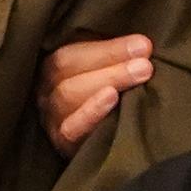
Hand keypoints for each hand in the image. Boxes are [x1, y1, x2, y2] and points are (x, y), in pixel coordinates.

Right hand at [39, 35, 152, 157]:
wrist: (105, 147)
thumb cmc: (106, 96)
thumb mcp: (105, 70)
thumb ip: (115, 55)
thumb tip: (142, 43)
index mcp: (53, 64)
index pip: (72, 50)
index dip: (108, 48)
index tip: (142, 45)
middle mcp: (45, 88)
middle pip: (66, 68)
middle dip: (110, 61)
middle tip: (145, 63)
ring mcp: (50, 116)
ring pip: (67, 95)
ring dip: (107, 80)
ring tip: (139, 75)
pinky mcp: (61, 142)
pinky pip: (70, 128)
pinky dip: (90, 112)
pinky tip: (112, 98)